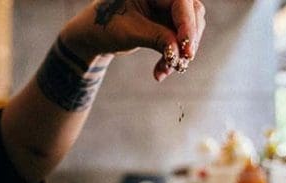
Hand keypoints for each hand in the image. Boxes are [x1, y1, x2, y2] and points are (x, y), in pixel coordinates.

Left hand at [60, 0, 205, 80]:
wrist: (94, 35)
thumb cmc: (105, 26)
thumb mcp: (130, 32)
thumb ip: (156, 38)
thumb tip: (179, 52)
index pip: (181, 2)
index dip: (187, 25)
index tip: (187, 50)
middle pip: (191, 14)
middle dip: (188, 40)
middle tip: (183, 62)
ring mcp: (167, 9)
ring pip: (188, 30)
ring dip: (180, 53)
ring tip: (164, 71)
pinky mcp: (167, 24)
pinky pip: (179, 42)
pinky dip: (172, 57)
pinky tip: (159, 73)